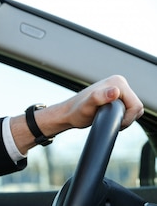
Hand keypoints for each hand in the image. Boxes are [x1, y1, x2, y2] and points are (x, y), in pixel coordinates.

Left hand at [11, 75, 143, 154]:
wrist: (68, 114)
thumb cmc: (76, 112)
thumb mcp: (87, 106)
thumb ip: (99, 97)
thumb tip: (115, 92)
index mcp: (117, 82)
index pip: (136, 105)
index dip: (127, 118)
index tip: (113, 122)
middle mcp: (119, 83)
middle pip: (136, 106)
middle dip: (126, 118)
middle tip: (109, 122)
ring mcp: (117, 89)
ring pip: (133, 109)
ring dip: (124, 118)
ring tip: (108, 119)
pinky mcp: (116, 96)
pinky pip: (128, 109)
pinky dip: (122, 116)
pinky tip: (109, 117)